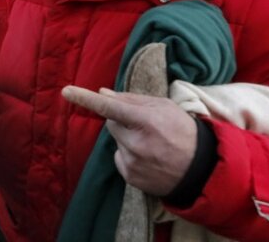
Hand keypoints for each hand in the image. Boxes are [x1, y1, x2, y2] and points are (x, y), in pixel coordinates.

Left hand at [62, 86, 197, 195]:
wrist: (202, 170)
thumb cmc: (182, 131)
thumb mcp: (163, 107)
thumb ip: (131, 100)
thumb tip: (103, 93)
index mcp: (147, 121)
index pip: (110, 107)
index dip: (86, 98)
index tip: (66, 91)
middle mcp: (138, 143)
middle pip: (110, 123)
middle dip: (122, 122)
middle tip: (146, 127)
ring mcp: (133, 162)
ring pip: (116, 142)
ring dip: (127, 140)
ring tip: (152, 145)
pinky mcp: (131, 177)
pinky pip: (119, 158)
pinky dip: (129, 156)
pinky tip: (149, 159)